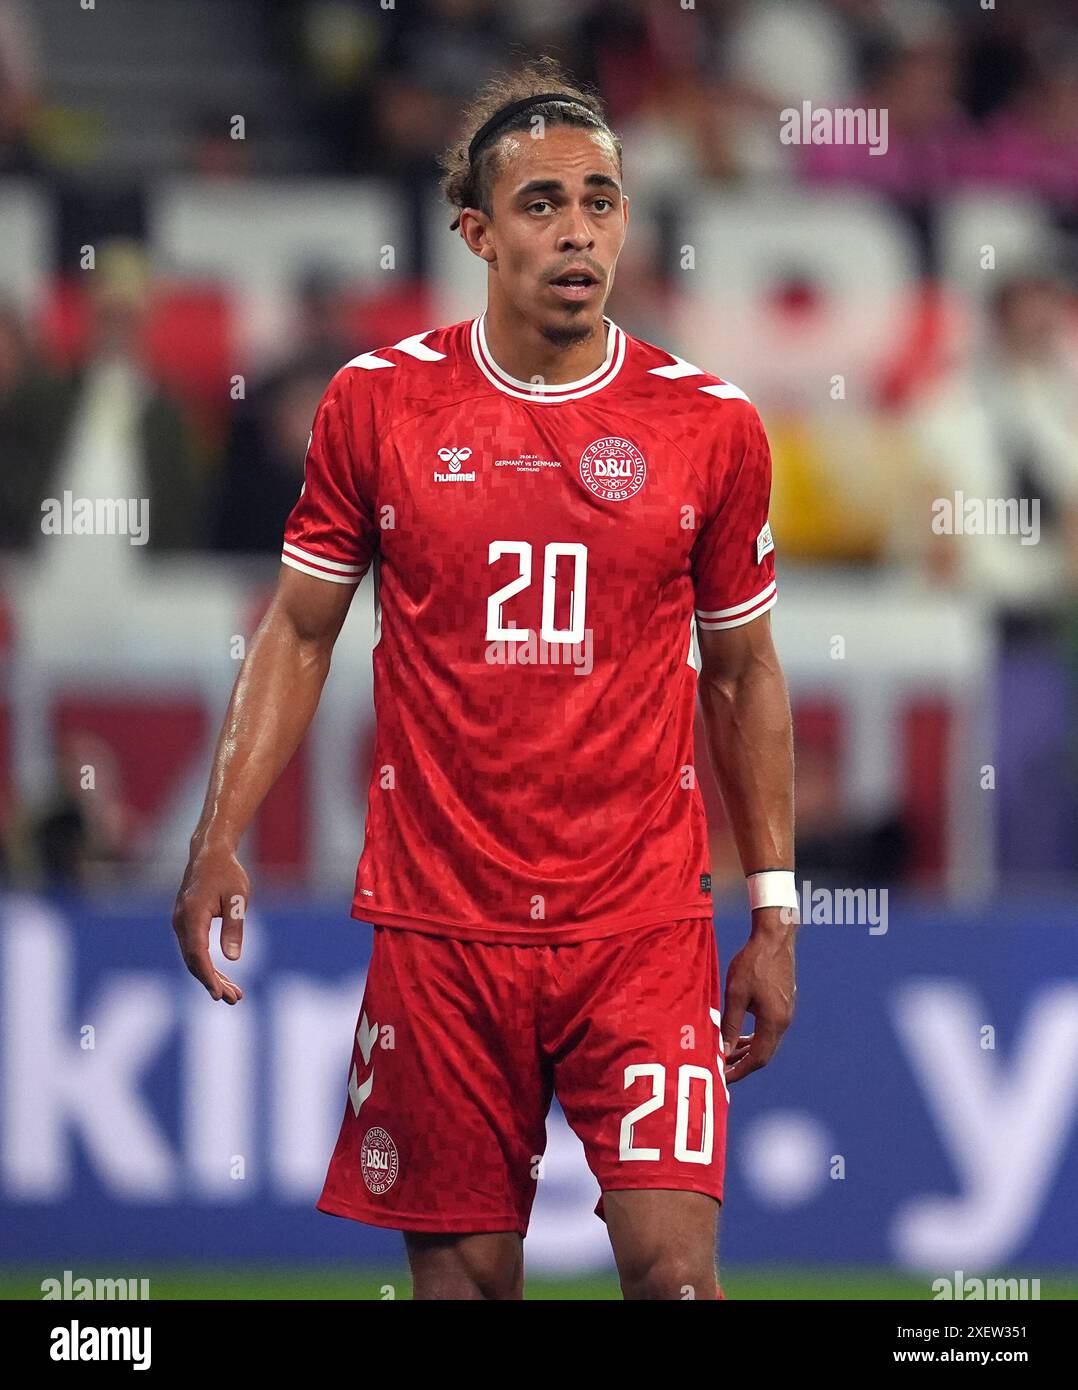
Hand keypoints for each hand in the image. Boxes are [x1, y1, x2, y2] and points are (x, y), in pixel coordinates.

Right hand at [171, 843, 249, 1003]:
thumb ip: (234, 926)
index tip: (218, 994)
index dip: (207, 976)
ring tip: (234, 995)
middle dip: (212, 983)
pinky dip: (207, 965)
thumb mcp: (237, 897)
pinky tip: (223, 977)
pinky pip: (194, 950)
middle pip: (193, 961)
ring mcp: (181, 923)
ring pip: (193, 958)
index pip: (196, 953)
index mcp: (192, 915)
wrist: (210, 854)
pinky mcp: (186, 924)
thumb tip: (232, 959)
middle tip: (235, 999)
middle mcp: (181, 922)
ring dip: (211, 977)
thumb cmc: (227, 873)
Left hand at [721, 907, 796, 1082]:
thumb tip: (724, 1052)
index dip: (740, 1071)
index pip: (758, 1059)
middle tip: (722, 1070)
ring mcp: (786, 1013)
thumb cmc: (752, 963)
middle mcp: (784, 1021)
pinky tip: (741, 1036)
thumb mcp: (736, 994)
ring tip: (727, 1054)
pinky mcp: (784, 1005)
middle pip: (764, 1054)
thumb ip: (731, 1025)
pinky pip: (769, 1030)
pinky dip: (754, 1038)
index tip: (724, 1079)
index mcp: (774, 1021)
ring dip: (748, 1051)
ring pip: (767, 1042)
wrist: (774, 938)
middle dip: (743, 1064)